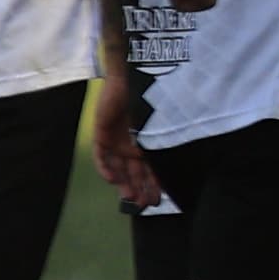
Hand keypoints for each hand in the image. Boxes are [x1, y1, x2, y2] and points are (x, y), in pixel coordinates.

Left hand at [91, 70, 160, 205]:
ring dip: (124, 184)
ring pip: (118, 168)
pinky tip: (114, 180)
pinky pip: (100, 156)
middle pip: (134, 172)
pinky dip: (106, 169)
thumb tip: (178, 169)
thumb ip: (167, 146)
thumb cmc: (157, 97)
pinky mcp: (101, 133)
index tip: (158, 201)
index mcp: (148, 142)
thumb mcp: (164, 127)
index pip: (149, 169)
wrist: (135, 76)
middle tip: (145, 204)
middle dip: (139, 188)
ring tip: (130, 198)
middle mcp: (131, 143)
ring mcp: (116, 139)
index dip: (153, 185)